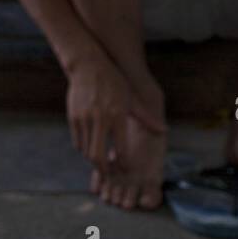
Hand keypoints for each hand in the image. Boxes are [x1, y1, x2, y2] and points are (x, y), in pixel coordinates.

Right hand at [67, 56, 164, 170]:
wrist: (87, 64)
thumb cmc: (113, 82)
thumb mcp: (131, 98)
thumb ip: (146, 117)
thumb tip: (164, 131)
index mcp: (117, 116)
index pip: (120, 149)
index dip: (122, 163)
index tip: (124, 168)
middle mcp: (100, 118)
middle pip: (97, 156)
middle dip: (102, 169)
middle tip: (108, 174)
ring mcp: (85, 118)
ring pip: (86, 151)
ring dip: (93, 160)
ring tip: (100, 162)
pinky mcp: (73, 117)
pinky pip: (78, 142)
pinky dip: (83, 149)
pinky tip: (90, 148)